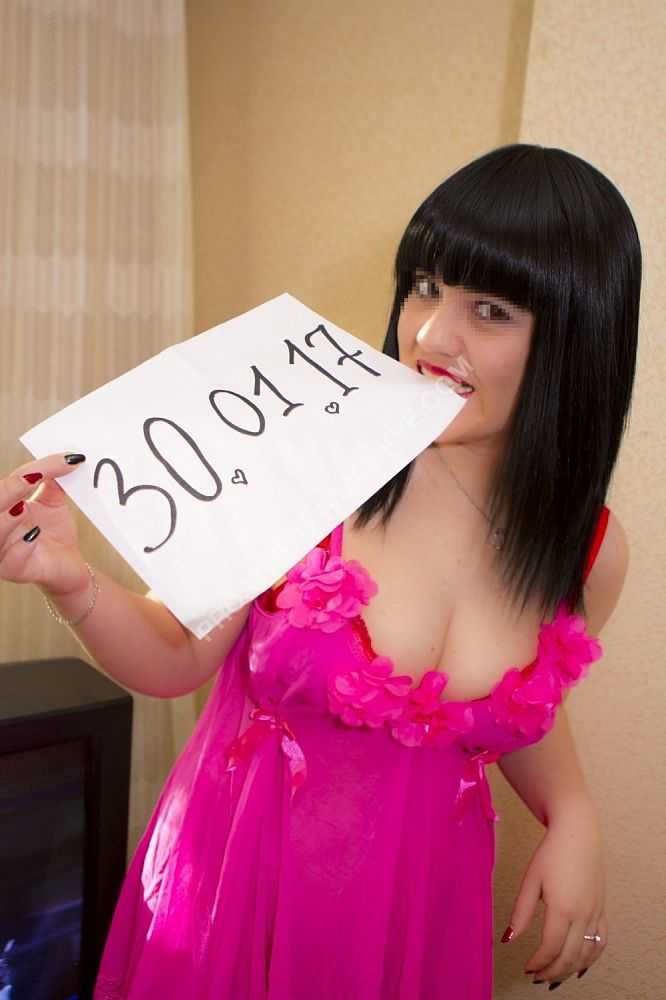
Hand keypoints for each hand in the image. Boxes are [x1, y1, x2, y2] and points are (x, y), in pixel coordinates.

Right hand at [0, 453, 88, 597]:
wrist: (68, 566)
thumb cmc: (54, 533)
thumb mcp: (52, 502)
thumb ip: (53, 481)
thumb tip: (69, 457)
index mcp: (3, 506)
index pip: (10, 481)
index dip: (35, 468)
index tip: (66, 460)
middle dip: (8, 490)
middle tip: (33, 478)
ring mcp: (1, 551)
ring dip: (5, 520)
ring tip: (23, 508)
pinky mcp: (13, 571)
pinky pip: (9, 560)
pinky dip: (20, 547)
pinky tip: (34, 536)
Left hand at [502, 804, 607, 987]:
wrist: (577, 832)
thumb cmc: (551, 852)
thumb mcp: (530, 880)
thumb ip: (520, 913)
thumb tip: (508, 939)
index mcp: (563, 909)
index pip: (550, 948)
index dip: (537, 963)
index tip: (527, 968)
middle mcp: (583, 915)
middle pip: (569, 956)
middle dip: (552, 971)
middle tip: (537, 977)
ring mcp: (596, 913)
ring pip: (587, 953)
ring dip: (570, 969)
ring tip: (555, 975)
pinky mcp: (602, 908)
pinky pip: (601, 941)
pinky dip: (592, 958)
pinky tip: (580, 964)